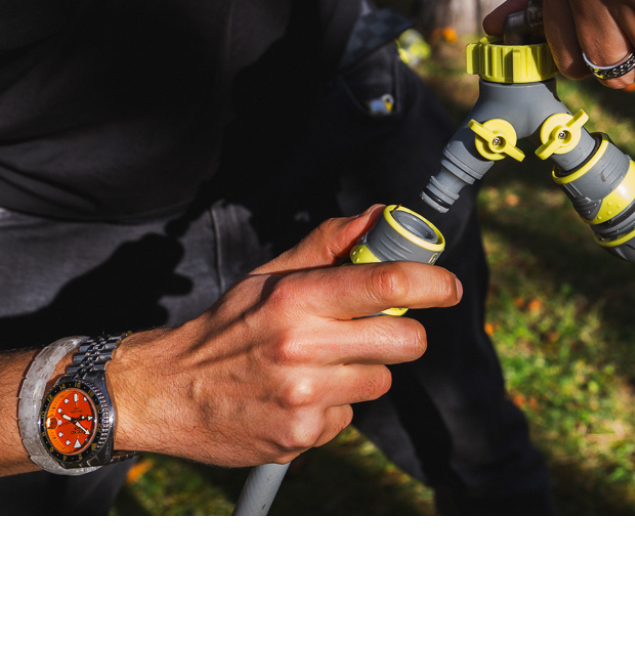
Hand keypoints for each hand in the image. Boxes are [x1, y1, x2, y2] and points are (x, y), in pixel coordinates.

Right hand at [107, 206, 461, 466]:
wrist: (166, 392)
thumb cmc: (228, 325)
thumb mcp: (271, 274)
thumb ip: (330, 243)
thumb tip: (383, 216)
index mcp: (297, 298)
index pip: (388, 284)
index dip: (433, 283)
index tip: (449, 287)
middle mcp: (302, 347)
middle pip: (406, 340)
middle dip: (402, 333)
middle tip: (374, 329)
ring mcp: (303, 397)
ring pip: (381, 381)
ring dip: (363, 372)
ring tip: (319, 366)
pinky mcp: (301, 436)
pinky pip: (349, 416)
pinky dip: (333, 406)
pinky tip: (299, 396)